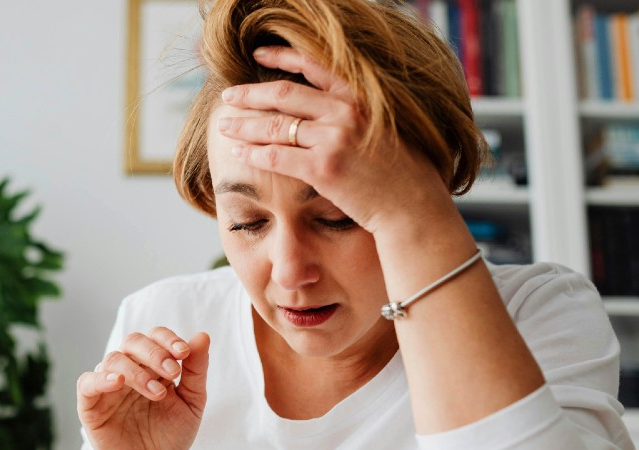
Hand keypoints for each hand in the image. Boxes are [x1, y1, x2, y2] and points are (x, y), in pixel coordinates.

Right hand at [76, 328, 209, 449]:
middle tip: (172, 372)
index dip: (168, 339)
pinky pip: (87, 383)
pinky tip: (118, 383)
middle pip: (133, 342)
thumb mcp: (192, 403)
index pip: (155, 337)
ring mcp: (108, 386)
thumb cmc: (171, 435)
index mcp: (152, 365)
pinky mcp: (90, 406)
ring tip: (157, 393)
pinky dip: (101, 379)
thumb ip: (196, 371)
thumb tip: (202, 336)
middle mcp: (128, 370)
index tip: (185, 353)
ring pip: (113, 360)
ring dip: (137, 371)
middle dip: (154, 353)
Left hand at [216, 46, 455, 235]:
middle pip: (284, 94)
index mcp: (360, 96)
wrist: (413, 205)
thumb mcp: (383, 127)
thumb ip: (355, 113)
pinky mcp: (324, 168)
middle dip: (250, 95)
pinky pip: (277, 157)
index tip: (258, 54)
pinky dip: (253, 154)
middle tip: (228, 96)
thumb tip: (323, 109)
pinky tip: (238, 153)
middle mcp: (346, 111)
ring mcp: (334, 139)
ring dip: (244, 125)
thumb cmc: (401, 172)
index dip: (280, 56)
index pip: (313, 65)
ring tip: (225, 126)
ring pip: (275, 126)